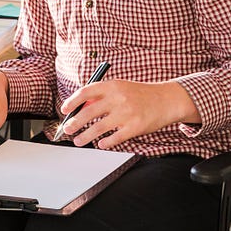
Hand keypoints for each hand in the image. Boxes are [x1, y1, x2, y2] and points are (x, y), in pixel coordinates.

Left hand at [59, 79, 200, 149]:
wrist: (166, 100)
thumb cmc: (141, 94)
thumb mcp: (121, 87)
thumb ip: (102, 96)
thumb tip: (81, 108)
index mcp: (112, 85)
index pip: (85, 92)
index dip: (72, 101)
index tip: (64, 110)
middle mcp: (118, 98)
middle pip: (89, 112)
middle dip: (75, 122)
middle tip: (67, 129)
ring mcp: (127, 113)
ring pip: (99, 127)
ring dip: (86, 136)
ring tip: (78, 140)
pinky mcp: (135, 127)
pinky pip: (115, 138)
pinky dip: (105, 142)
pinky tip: (100, 144)